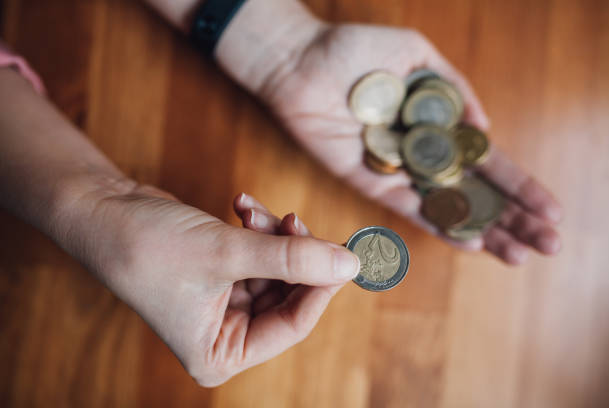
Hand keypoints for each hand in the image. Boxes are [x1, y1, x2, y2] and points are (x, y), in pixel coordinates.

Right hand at [64, 182, 358, 386]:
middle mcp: (226, 333)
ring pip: (277, 268)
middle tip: (296, 218)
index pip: (292, 324)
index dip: (321, 286)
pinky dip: (256, 227)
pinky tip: (240, 205)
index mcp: (222, 353)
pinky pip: (259, 252)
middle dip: (294, 252)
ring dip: (272, 234)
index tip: (344, 252)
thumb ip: (292, 259)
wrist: (104, 211)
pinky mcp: (223, 272)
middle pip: (288, 294)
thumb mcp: (227, 254)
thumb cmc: (149, 246)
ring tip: (251, 211)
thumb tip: (349, 264)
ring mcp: (225, 302)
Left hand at [258, 23, 561, 264]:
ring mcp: (397, 172)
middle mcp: (421, 155)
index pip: (486, 162)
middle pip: (474, 194)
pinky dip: (440, 227)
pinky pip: (409, 210)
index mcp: (436, 127)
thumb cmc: (355, 50)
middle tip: (549, 245)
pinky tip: (471, 243)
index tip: (551, 210)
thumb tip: (486, 126)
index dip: (519, 186)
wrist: (300, 62)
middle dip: (512, 219)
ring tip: (520, 255)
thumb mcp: (417, 56)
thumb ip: (454, 91)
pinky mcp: (370, 182)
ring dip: (485, 232)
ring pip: (448, 210)